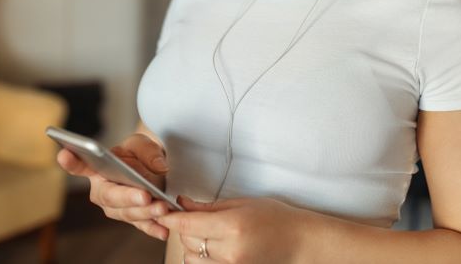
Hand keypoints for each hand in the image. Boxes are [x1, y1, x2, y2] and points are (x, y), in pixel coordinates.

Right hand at [56, 132, 170, 239]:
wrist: (151, 166)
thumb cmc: (139, 153)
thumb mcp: (143, 144)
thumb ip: (149, 151)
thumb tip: (160, 167)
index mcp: (97, 168)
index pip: (80, 165)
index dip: (71, 161)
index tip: (64, 154)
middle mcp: (102, 191)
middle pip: (110, 197)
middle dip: (128, 197)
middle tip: (145, 195)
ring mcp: (116, 207)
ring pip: (127, 213)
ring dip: (145, 212)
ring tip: (162, 207)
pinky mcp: (132, 218)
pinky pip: (141, 225)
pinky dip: (153, 228)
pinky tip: (163, 230)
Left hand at [157, 195, 308, 263]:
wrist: (299, 242)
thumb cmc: (276, 219)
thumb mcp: (243, 203)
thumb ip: (209, 206)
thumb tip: (183, 203)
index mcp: (232, 226)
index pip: (188, 225)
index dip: (170, 218)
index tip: (161, 211)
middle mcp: (229, 251)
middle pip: (187, 241)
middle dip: (184, 228)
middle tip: (192, 216)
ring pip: (191, 258)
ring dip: (191, 245)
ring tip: (207, 234)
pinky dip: (201, 258)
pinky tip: (213, 247)